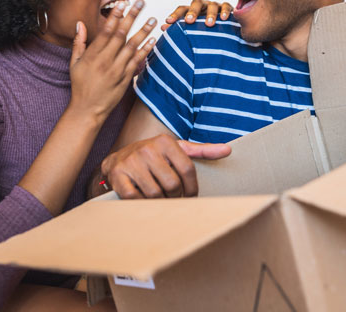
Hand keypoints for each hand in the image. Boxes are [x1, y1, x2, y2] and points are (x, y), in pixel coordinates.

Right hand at [69, 0, 156, 121]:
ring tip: (153, 19)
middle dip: (132, 16)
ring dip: (144, 31)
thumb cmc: (80, 85)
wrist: (88, 109)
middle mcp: (106, 60)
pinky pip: (137, 61)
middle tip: (141, 2)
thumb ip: (79, 42)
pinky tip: (153, 40)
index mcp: (93, 54)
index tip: (123, 3)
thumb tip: (80, 24)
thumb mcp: (74, 63)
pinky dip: (146, 50)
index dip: (115, 16)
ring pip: (133, 46)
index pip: (106, 30)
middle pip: (122, 34)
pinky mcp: (126, 78)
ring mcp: (117, 70)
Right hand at [101, 135, 230, 198]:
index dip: (192, 188)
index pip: (188, 169)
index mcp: (165, 141)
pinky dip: (142, 204)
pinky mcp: (118, 176)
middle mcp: (147, 149)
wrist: (118, 159)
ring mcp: (131, 162)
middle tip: (173, 198)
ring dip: (160, 202)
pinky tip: (143, 199)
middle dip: (175, 196)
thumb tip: (228, 150)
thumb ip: (203, 151)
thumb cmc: (155, 157)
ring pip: (155, 194)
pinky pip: (136, 198)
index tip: (190, 196)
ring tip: (160, 198)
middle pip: (172, 184)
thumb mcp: (177, 150)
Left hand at [162, 0, 232, 30]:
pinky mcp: (227, 8)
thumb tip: (163, 27)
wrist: (223, 31)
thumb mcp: (191, 30)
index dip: (175, 15)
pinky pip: (226, 6)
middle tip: (189, 21)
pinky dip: (225, 11)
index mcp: (192, 10)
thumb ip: (178, 28)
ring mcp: (215, 6)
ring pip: (212, 5)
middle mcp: (202, 6)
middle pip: (196, 3)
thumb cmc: (203, 31)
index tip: (168, 22)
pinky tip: (223, 18)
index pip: (182, 9)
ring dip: (210, 14)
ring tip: (209, 24)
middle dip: (192, 12)